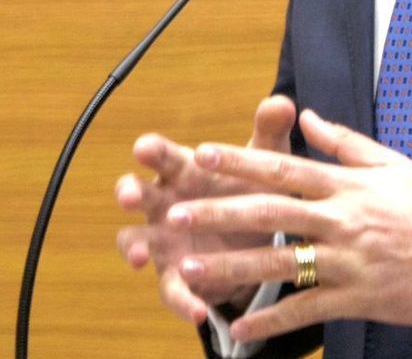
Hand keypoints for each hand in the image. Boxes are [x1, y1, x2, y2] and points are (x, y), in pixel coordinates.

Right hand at [115, 94, 296, 323]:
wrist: (256, 240)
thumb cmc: (249, 189)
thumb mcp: (264, 163)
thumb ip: (270, 133)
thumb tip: (282, 101)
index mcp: (185, 171)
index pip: (163, 155)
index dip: (152, 150)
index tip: (144, 146)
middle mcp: (166, 204)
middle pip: (139, 193)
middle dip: (130, 192)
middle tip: (129, 194)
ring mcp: (165, 242)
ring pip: (136, 242)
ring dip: (134, 247)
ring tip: (140, 256)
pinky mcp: (178, 276)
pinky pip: (173, 290)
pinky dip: (182, 299)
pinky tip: (197, 309)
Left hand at [166, 107, 411, 342]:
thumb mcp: (391, 164)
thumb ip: (343, 142)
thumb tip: (306, 115)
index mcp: (348, 186)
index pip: (285, 169)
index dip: (241, 162)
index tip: (203, 154)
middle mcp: (344, 220)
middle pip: (271, 213)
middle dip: (220, 213)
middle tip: (175, 212)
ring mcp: (349, 261)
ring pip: (281, 263)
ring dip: (232, 267)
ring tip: (190, 267)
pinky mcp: (358, 298)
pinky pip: (307, 310)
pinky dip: (272, 321)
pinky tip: (240, 328)